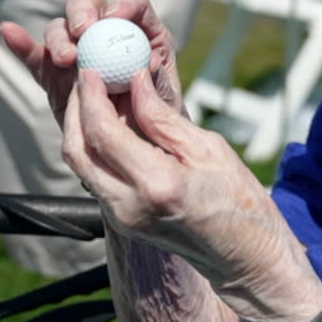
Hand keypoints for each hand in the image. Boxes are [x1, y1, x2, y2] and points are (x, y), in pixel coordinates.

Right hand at [0, 0, 183, 125]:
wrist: (136, 152)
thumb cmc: (158, 126)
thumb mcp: (166, 108)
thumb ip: (157, 86)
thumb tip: (147, 65)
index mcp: (143, 33)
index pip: (132, 3)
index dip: (124, 4)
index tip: (117, 18)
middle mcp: (107, 34)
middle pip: (90, 4)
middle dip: (83, 11)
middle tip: (84, 31)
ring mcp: (78, 52)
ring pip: (61, 28)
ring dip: (60, 37)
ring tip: (66, 58)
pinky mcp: (53, 74)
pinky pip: (36, 57)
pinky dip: (22, 44)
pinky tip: (9, 30)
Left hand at [1, 0, 321, 319]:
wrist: (245, 255)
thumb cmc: (239, 200)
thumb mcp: (208, 148)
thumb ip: (162, 118)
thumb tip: (134, 81)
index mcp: (157, 185)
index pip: (104, 133)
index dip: (92, 96)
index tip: (93, 67)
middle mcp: (130, 207)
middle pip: (77, 151)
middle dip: (76, 108)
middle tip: (87, 76)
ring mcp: (122, 219)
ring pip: (81, 165)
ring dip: (81, 126)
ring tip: (97, 94)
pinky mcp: (121, 222)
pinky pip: (95, 177)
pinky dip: (95, 146)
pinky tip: (110, 123)